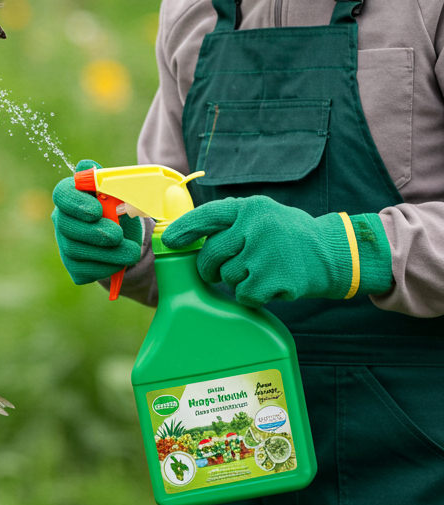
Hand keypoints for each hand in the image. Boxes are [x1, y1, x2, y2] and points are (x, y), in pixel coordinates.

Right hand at [52, 159, 143, 285]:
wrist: (130, 237)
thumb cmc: (121, 209)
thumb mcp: (120, 192)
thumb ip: (106, 180)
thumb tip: (87, 166)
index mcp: (71, 195)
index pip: (62, 194)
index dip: (76, 203)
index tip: (97, 210)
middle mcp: (62, 219)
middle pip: (66, 225)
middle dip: (94, 232)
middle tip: (117, 235)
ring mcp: (65, 244)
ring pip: (76, 250)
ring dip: (107, 253)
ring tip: (131, 251)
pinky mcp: (74, 267)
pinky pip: (85, 270)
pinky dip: (107, 267)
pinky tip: (121, 261)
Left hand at [161, 195, 392, 306]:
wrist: (336, 253)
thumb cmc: (289, 236)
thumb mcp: (263, 215)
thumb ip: (231, 221)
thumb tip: (187, 230)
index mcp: (250, 208)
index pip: (207, 216)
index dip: (185, 229)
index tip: (169, 241)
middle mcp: (256, 226)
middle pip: (211, 254)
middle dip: (209, 267)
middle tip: (218, 271)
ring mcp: (265, 253)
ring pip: (227, 277)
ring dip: (238, 281)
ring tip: (261, 272)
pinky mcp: (275, 279)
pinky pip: (244, 295)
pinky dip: (253, 296)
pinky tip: (271, 285)